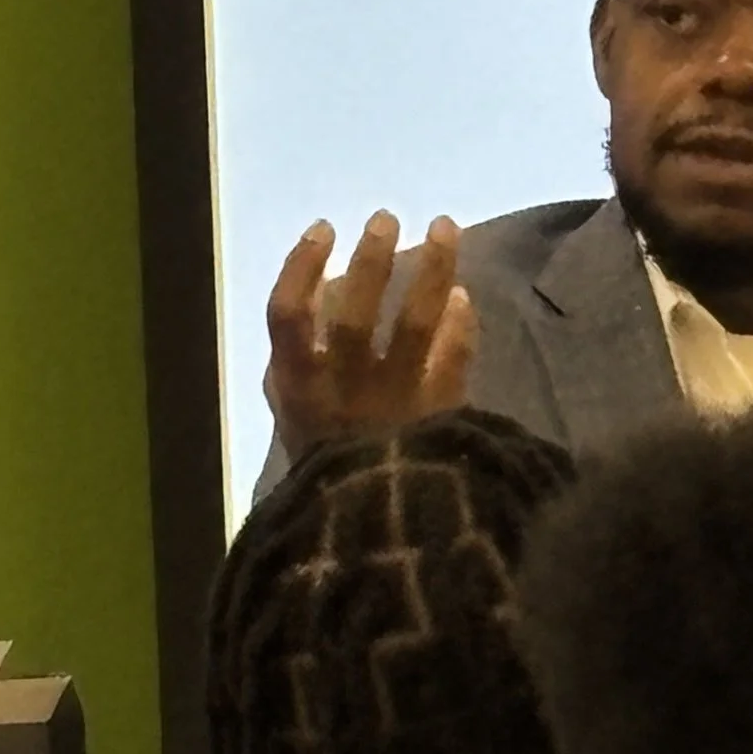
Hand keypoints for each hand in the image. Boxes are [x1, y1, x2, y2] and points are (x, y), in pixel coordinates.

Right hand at [263, 213, 478, 453]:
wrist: (374, 535)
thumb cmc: (327, 473)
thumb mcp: (293, 422)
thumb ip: (296, 368)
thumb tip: (322, 298)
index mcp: (298, 388)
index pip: (288, 317)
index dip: (302, 267)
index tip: (324, 228)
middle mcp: (344, 390)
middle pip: (356, 315)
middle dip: (372, 261)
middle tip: (387, 218)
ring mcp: (396, 403)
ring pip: (415, 327)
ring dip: (432, 272)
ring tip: (447, 228)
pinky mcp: (439, 416)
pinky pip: (455, 359)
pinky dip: (461, 325)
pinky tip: (463, 299)